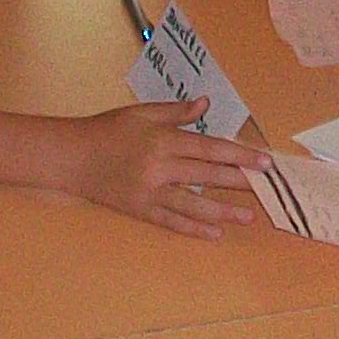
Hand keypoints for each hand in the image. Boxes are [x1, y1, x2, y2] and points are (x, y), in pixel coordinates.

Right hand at [62, 100, 266, 236]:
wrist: (71, 157)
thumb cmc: (106, 131)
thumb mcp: (140, 113)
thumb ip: (175, 111)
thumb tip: (206, 104)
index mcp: (162, 140)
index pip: (210, 149)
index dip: (240, 155)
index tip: (263, 162)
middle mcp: (160, 167)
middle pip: (208, 177)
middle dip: (240, 182)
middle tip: (267, 188)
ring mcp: (150, 192)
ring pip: (194, 205)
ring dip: (223, 212)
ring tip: (248, 216)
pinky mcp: (140, 209)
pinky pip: (172, 222)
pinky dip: (194, 229)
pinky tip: (215, 234)